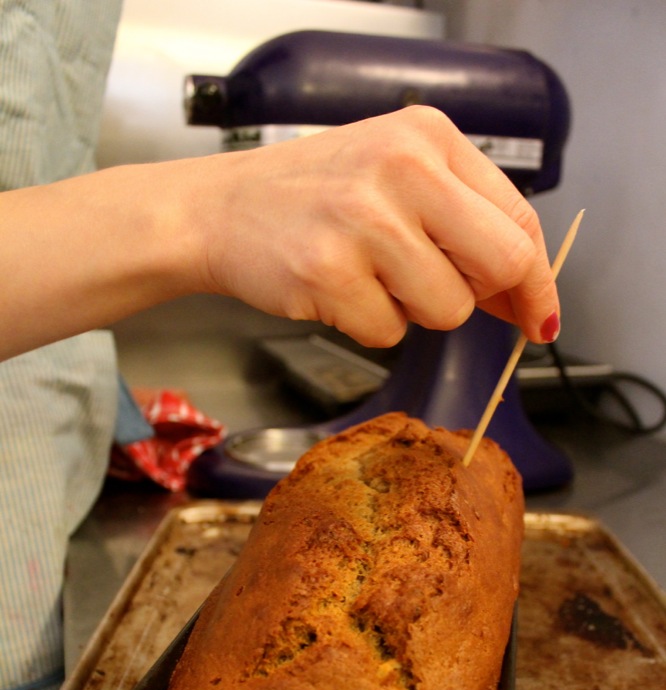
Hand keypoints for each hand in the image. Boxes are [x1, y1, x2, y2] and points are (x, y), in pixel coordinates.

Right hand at [191, 105, 559, 346]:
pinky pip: (389, 333)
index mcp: (430, 137)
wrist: (220, 209)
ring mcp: (364, 221)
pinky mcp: (329, 273)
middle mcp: (403, 169)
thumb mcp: (396, 176)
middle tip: (441, 293)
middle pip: (501, 265)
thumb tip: (524, 295)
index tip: (538, 315)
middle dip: (480, 297)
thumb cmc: (314, 196)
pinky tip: (337, 290)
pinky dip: (369, 326)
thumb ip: (462, 220)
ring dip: (414, 311)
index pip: (519, 219)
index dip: (536, 279)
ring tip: (368, 276)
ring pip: (447, 310)